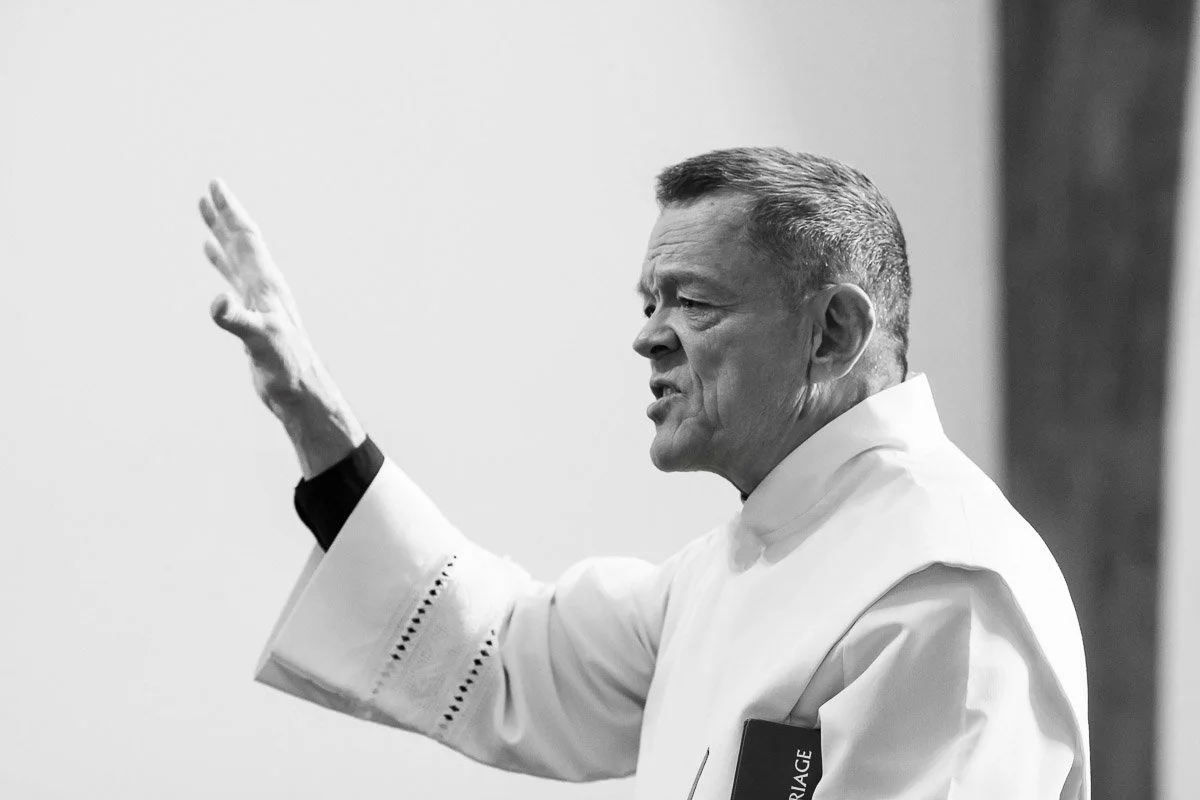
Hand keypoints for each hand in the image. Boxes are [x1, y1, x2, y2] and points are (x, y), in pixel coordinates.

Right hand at [199, 179, 314, 415]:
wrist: (299, 390)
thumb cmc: (285, 365)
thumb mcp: (259, 340)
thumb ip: (237, 320)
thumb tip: (216, 302)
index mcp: (266, 284)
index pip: (247, 239)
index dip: (231, 212)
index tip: (216, 185)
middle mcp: (264, 287)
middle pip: (243, 241)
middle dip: (226, 215)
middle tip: (211, 188)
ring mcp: (259, 300)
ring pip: (237, 257)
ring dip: (221, 234)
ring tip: (206, 213)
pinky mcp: (253, 315)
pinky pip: (233, 279)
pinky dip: (221, 262)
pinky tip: (211, 254)